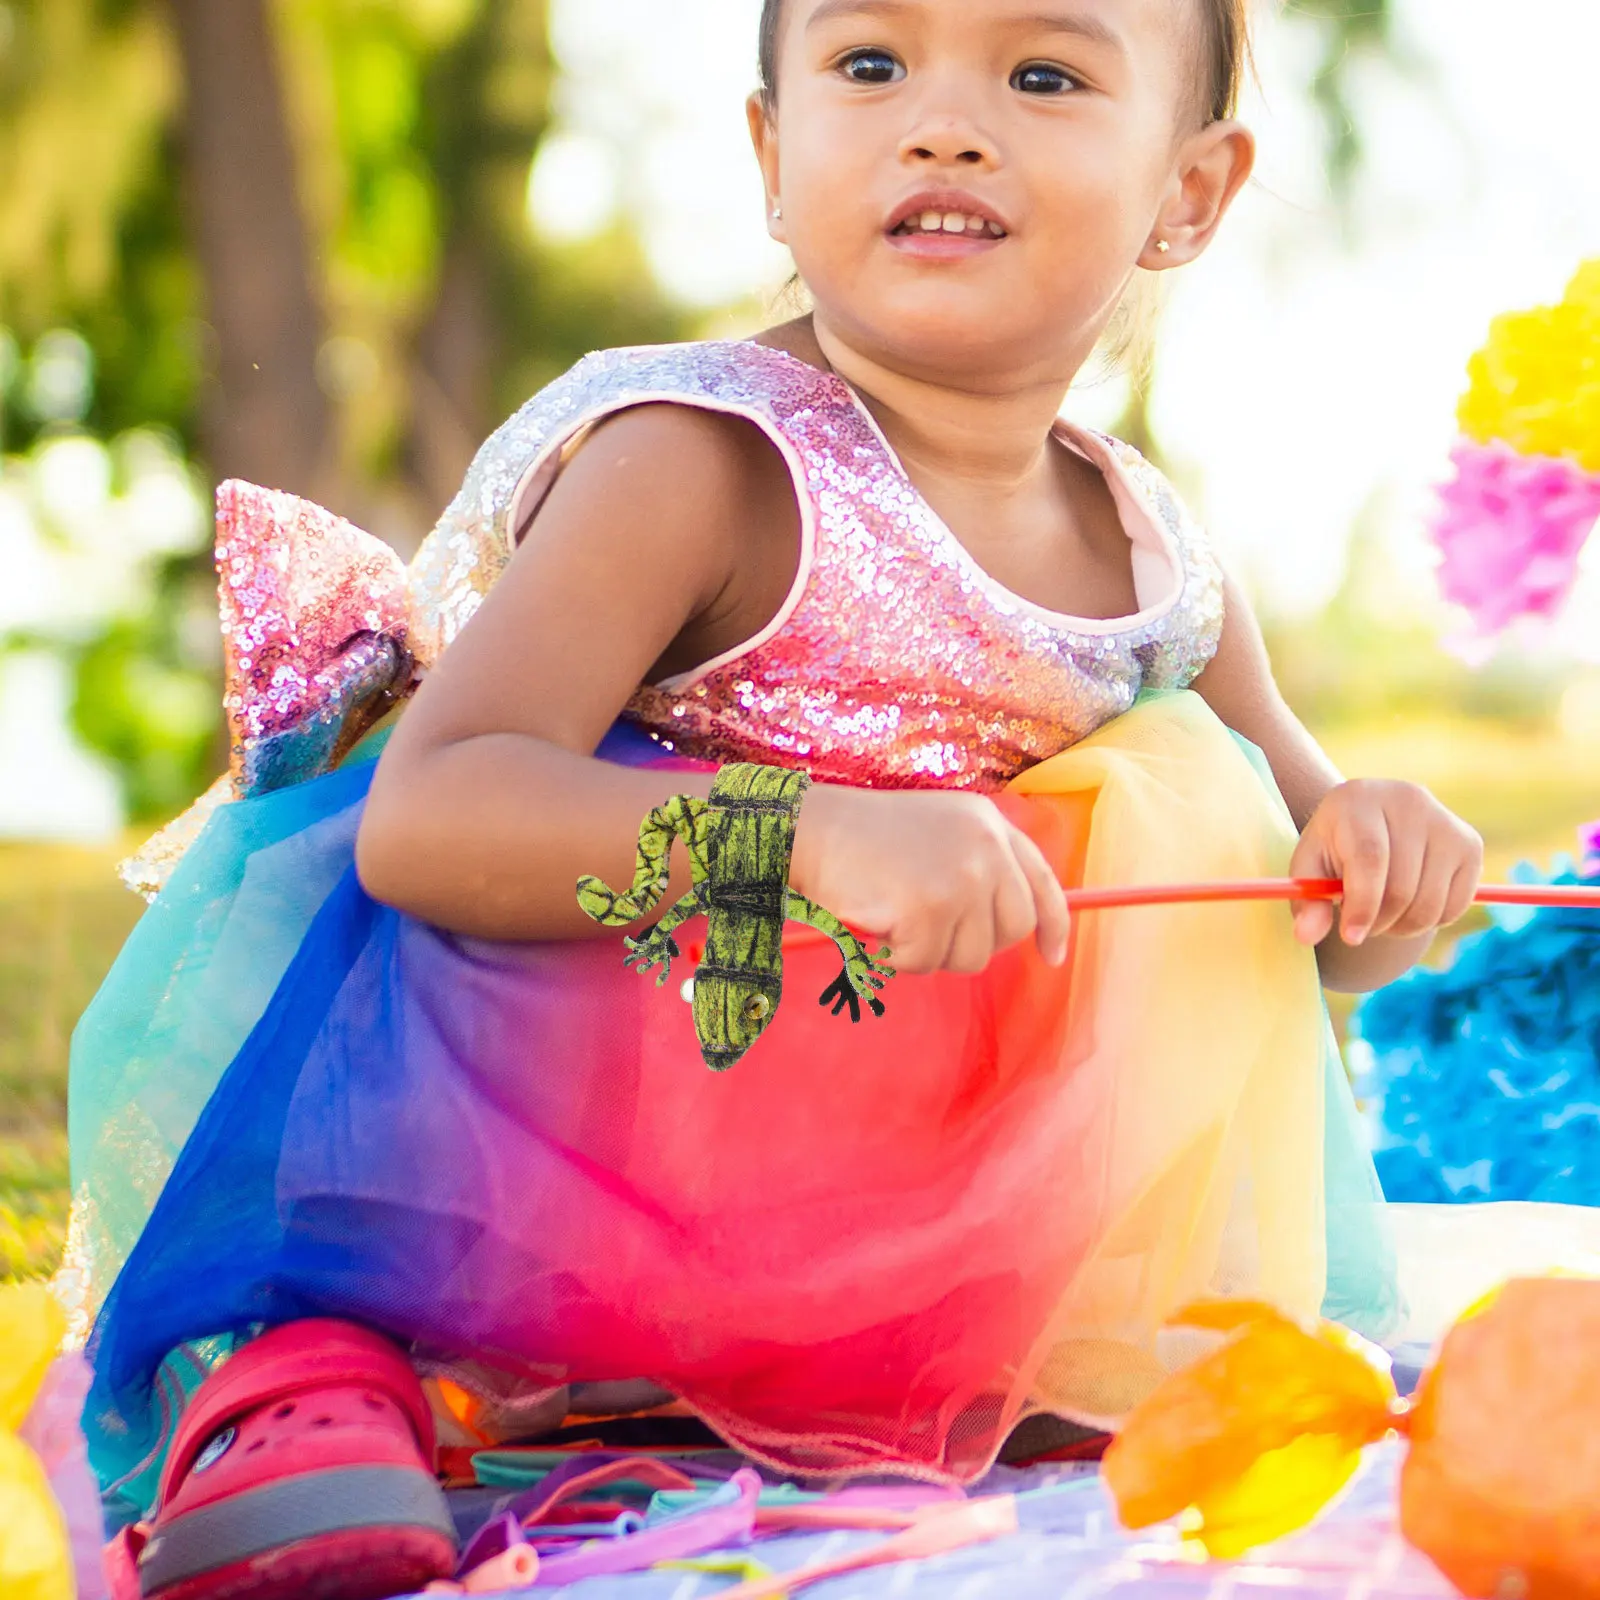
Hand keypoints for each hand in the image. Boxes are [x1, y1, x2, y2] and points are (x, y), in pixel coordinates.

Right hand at [790, 784, 1070, 975]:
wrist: (812, 828)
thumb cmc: (865, 838)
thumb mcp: (940, 829)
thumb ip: (979, 864)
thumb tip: (1010, 927)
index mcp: (990, 824)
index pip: (1042, 883)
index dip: (1052, 925)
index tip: (1051, 956)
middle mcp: (986, 848)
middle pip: (1011, 930)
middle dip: (974, 943)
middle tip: (929, 929)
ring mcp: (961, 879)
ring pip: (970, 956)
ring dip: (930, 951)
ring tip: (895, 915)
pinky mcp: (930, 910)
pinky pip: (925, 962)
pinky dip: (897, 956)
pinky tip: (878, 923)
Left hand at [1290, 780, 1483, 947]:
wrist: (1374, 821)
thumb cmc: (1335, 847)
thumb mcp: (1310, 867)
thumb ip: (1306, 900)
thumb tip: (1306, 936)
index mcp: (1359, 800)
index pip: (1370, 858)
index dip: (1362, 904)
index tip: (1351, 937)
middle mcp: (1409, 801)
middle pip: (1401, 887)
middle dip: (1377, 922)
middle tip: (1360, 925)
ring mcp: (1445, 822)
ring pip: (1430, 904)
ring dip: (1402, 927)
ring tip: (1381, 914)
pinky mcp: (1470, 845)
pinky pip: (1455, 907)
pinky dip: (1430, 921)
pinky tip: (1409, 904)